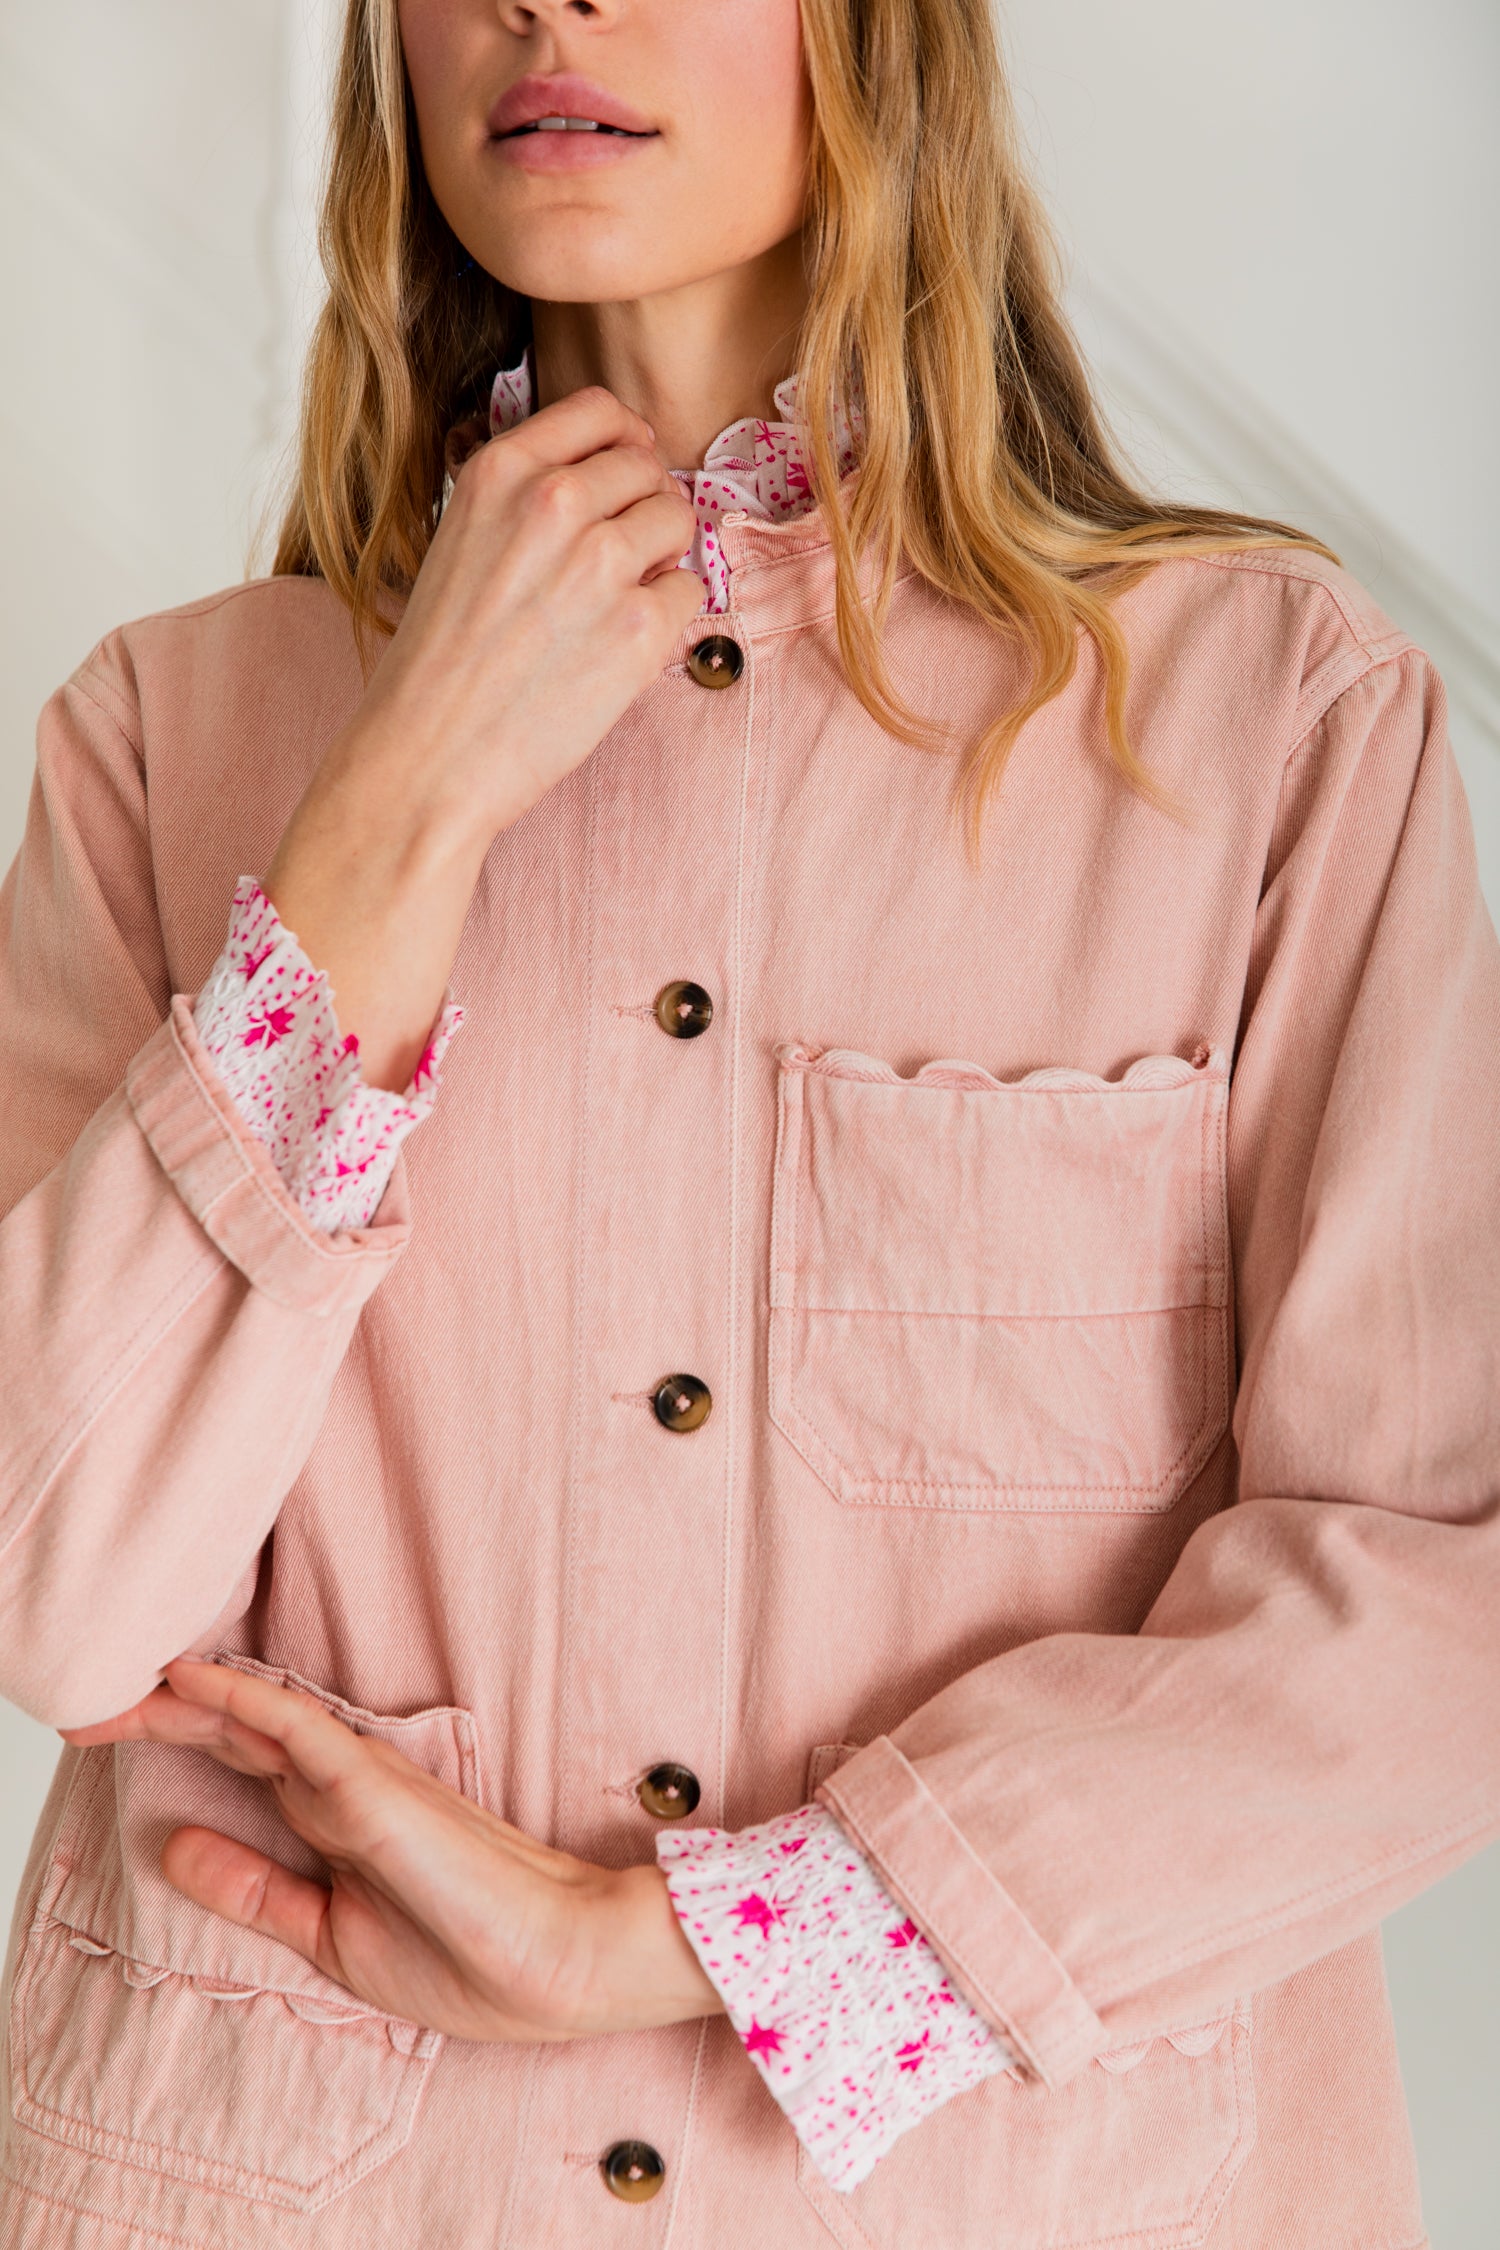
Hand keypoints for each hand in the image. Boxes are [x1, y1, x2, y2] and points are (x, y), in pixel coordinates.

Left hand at [60, 1657, 723, 2043]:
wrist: (555, 1968)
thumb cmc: (464, 1957)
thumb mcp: (330, 1936)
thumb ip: (256, 1891)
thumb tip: (172, 1847)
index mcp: (335, 1818)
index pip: (243, 1762)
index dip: (177, 1737)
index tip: (105, 1728)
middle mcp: (342, 1785)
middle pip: (236, 1732)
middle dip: (162, 1713)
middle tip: (90, 1693)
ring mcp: (359, 1780)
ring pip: (256, 1720)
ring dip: (185, 1697)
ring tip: (119, 1674)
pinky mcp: (375, 1789)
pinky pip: (298, 1732)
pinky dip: (243, 1700)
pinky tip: (192, 1680)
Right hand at [263, 385, 702, 1087]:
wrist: (427, 757)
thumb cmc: (435, 666)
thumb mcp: (457, 545)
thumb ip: (523, 504)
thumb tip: (610, 482)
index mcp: (499, 473)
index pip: (599, 410)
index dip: (624, 440)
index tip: (626, 469)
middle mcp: (555, 503)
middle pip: (648, 467)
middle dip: (645, 505)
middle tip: (622, 557)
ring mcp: (603, 564)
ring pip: (679, 520)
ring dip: (663, 556)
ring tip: (621, 602)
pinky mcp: (640, 629)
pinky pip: (690, 592)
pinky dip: (669, 618)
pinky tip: (622, 647)